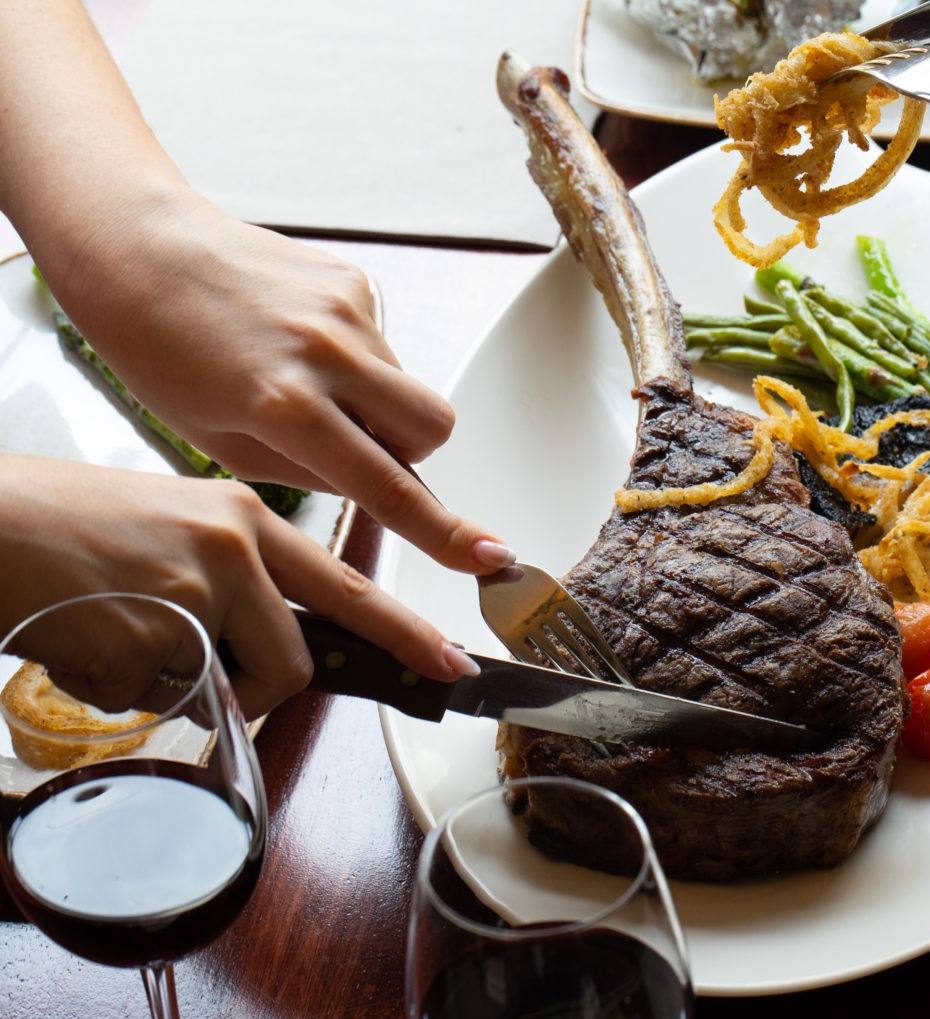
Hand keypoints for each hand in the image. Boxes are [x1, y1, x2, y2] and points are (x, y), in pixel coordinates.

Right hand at [0, 456, 479, 718]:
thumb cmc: (58, 524)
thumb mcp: (168, 523)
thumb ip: (228, 574)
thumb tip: (252, 638)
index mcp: (244, 518)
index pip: (347, 586)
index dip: (405, 634)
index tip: (450, 664)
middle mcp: (233, 549)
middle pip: (292, 664)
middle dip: (254, 691)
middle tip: (216, 687)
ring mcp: (193, 593)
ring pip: (221, 689)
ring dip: (172, 687)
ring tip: (114, 635)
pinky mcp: (147, 635)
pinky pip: (148, 701)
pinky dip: (111, 689)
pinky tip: (76, 639)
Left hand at [40, 192, 514, 574]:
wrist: (135, 247)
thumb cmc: (155, 348)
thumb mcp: (219, 441)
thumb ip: (307, 472)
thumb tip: (371, 482)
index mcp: (284, 405)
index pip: (387, 486)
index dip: (444, 532)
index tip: (489, 556)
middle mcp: (327, 353)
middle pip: (432, 428)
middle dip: (412, 451)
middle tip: (356, 447)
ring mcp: (345, 309)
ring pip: (407, 386)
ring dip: (375, 402)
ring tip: (303, 383)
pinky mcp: (352, 280)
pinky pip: (382, 343)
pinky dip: (355, 359)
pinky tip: (297, 343)